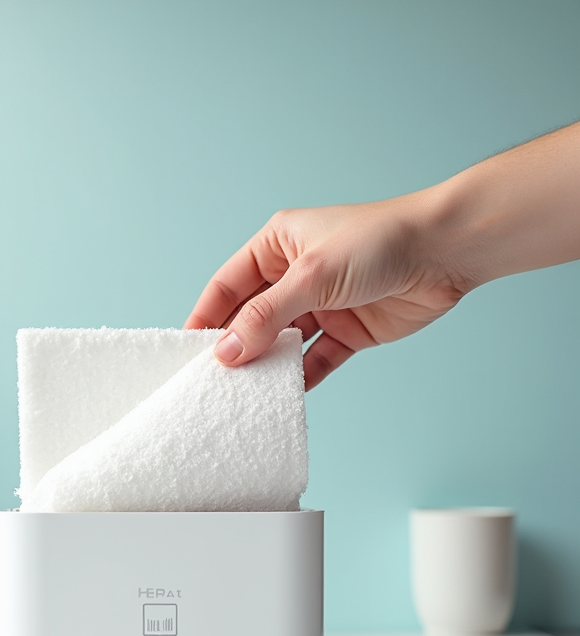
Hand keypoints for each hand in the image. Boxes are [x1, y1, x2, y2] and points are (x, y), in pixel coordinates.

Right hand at [183, 196, 468, 390]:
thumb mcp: (311, 275)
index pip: (228, 285)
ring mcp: (322, 304)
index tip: (186, 349)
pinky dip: (302, 376)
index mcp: (277, 245)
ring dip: (267, 365)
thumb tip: (226, 352)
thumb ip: (266, 316)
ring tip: (245, 393)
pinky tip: (286, 394)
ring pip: (282, 342)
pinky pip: (316, 358)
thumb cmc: (379, 242)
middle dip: (236, 346)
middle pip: (252, 317)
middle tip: (212, 379)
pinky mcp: (349, 330)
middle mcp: (295, 275)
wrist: (448, 252)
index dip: (206, 316)